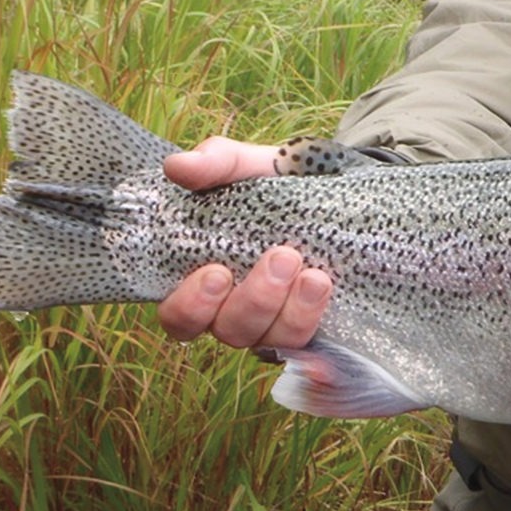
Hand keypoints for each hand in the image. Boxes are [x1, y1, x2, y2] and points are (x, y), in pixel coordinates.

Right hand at [154, 138, 332, 350]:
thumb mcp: (247, 166)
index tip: (215, 273)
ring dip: (292, 313)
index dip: (191, 307)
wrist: (333, 187)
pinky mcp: (312, 325)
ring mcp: (274, 322)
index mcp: (204, 280)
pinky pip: (309, 346)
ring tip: (314, 276)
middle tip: (282, 257)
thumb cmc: (273, 183)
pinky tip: (325, 300)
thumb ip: (214, 164)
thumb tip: (178, 167)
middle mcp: (234, 310)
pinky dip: (315, 333)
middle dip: (256, 300)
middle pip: (230, 331)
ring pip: (272, 341)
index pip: (179, 317)